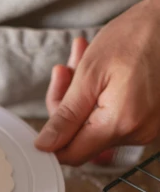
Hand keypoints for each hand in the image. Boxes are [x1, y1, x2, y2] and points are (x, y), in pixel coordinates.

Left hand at [36, 0, 159, 164]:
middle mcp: (137, 133)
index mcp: (119, 124)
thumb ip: (66, 116)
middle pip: (82, 138)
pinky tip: (99, 70)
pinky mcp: (150, 119)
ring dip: (81, 96)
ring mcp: (146, 128)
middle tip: (64, 70)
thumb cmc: (135, 35)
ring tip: (81, 59)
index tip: (42, 119)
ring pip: (95, 124)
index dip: (51, 141)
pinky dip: (100, 96)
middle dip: (66, 106)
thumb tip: (45, 145)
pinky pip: (113, 117)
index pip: (72, 155)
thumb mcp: (90, 73)